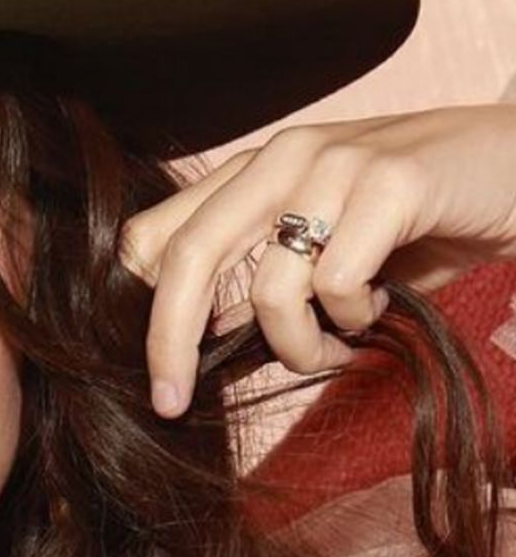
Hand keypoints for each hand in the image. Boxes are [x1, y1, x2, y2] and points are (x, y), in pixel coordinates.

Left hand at [118, 103, 515, 418]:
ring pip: (270, 288)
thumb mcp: (327, 246)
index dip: (136, 301)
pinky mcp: (392, 182)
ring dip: (301, 344)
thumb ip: (263, 277)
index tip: (145, 368)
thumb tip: (203, 337)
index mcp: (253, 171)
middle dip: (168, 341)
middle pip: (187, 257)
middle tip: (171, 400)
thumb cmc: (421, 218)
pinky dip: (356, 317)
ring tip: (340, 340)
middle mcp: (281, 157)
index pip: (157, 231)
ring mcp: (334, 164)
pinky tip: (381, 303)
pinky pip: (338, 283)